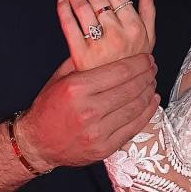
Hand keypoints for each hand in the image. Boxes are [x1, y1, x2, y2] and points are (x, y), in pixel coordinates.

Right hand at [15, 53, 158, 170]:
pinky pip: (134, 127)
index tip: (147, 57)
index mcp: (77, 89)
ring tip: (153, 82)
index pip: (120, 71)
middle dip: (147, 75)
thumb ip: (84, 61)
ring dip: (149, 92)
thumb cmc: (48, 107)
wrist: (37, 143)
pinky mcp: (104, 149)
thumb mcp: (61, 77)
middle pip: (131, 88)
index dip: (139, 63)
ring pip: (135, 108)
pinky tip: (152, 101)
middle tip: (153, 67)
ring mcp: (97, 132)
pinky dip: (147, 112)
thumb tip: (108, 43)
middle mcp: (88, 111)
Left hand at [57, 0, 155, 71]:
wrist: (119, 92)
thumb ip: (149, 10)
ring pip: (82, 8)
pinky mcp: (80, 54)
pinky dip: (63, 8)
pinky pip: (68, 24)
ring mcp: (98, 45)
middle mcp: (117, 35)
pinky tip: (62, 1)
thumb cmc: (132, 62)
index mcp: (134, 28)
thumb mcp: (149, 37)